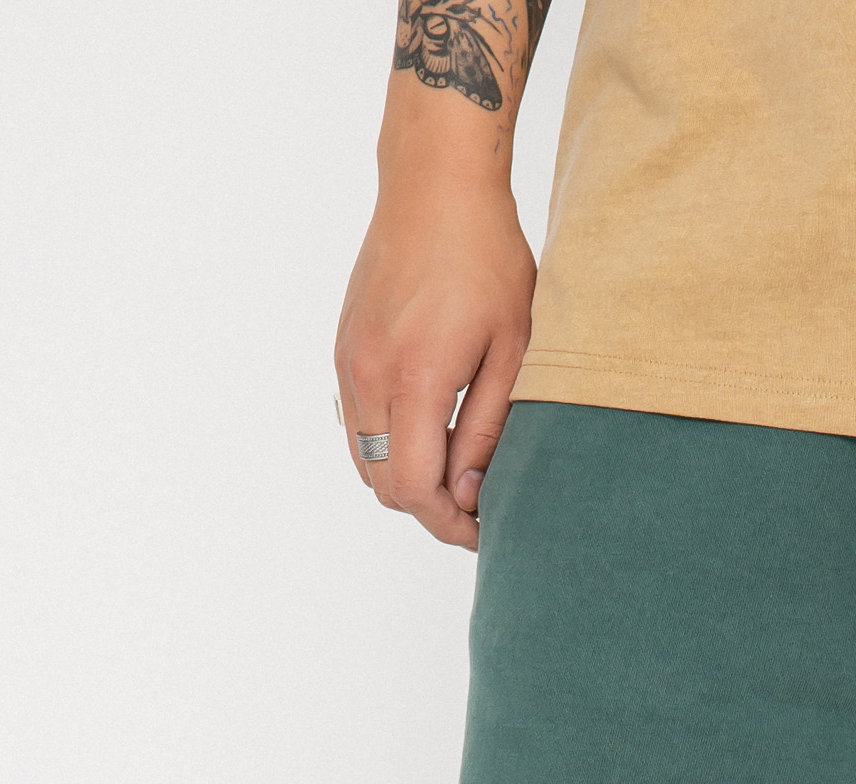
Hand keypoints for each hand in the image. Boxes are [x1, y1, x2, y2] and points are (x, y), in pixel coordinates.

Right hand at [335, 177, 535, 550]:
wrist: (434, 184)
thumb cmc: (486, 259)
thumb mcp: (512, 350)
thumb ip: (487, 430)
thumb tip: (469, 494)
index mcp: (414, 378)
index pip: (413, 489)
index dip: (448, 524)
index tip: (484, 528)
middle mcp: (367, 374)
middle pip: (384, 485)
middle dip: (430, 508)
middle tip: (477, 505)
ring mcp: (348, 361)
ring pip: (364, 460)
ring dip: (406, 479)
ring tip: (457, 472)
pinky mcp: (343, 348)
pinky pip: (355, 424)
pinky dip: (387, 446)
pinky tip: (430, 432)